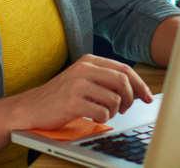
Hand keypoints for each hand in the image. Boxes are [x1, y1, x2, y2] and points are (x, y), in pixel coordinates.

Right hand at [14, 54, 152, 129]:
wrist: (31, 107)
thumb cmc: (61, 95)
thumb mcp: (83, 79)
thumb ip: (105, 79)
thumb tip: (136, 89)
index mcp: (89, 61)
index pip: (124, 69)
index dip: (140, 84)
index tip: (147, 97)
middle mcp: (85, 69)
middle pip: (123, 81)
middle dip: (131, 98)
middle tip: (125, 108)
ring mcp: (78, 84)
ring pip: (115, 99)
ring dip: (114, 111)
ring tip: (104, 113)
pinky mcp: (73, 101)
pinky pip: (102, 112)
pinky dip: (103, 118)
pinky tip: (93, 117)